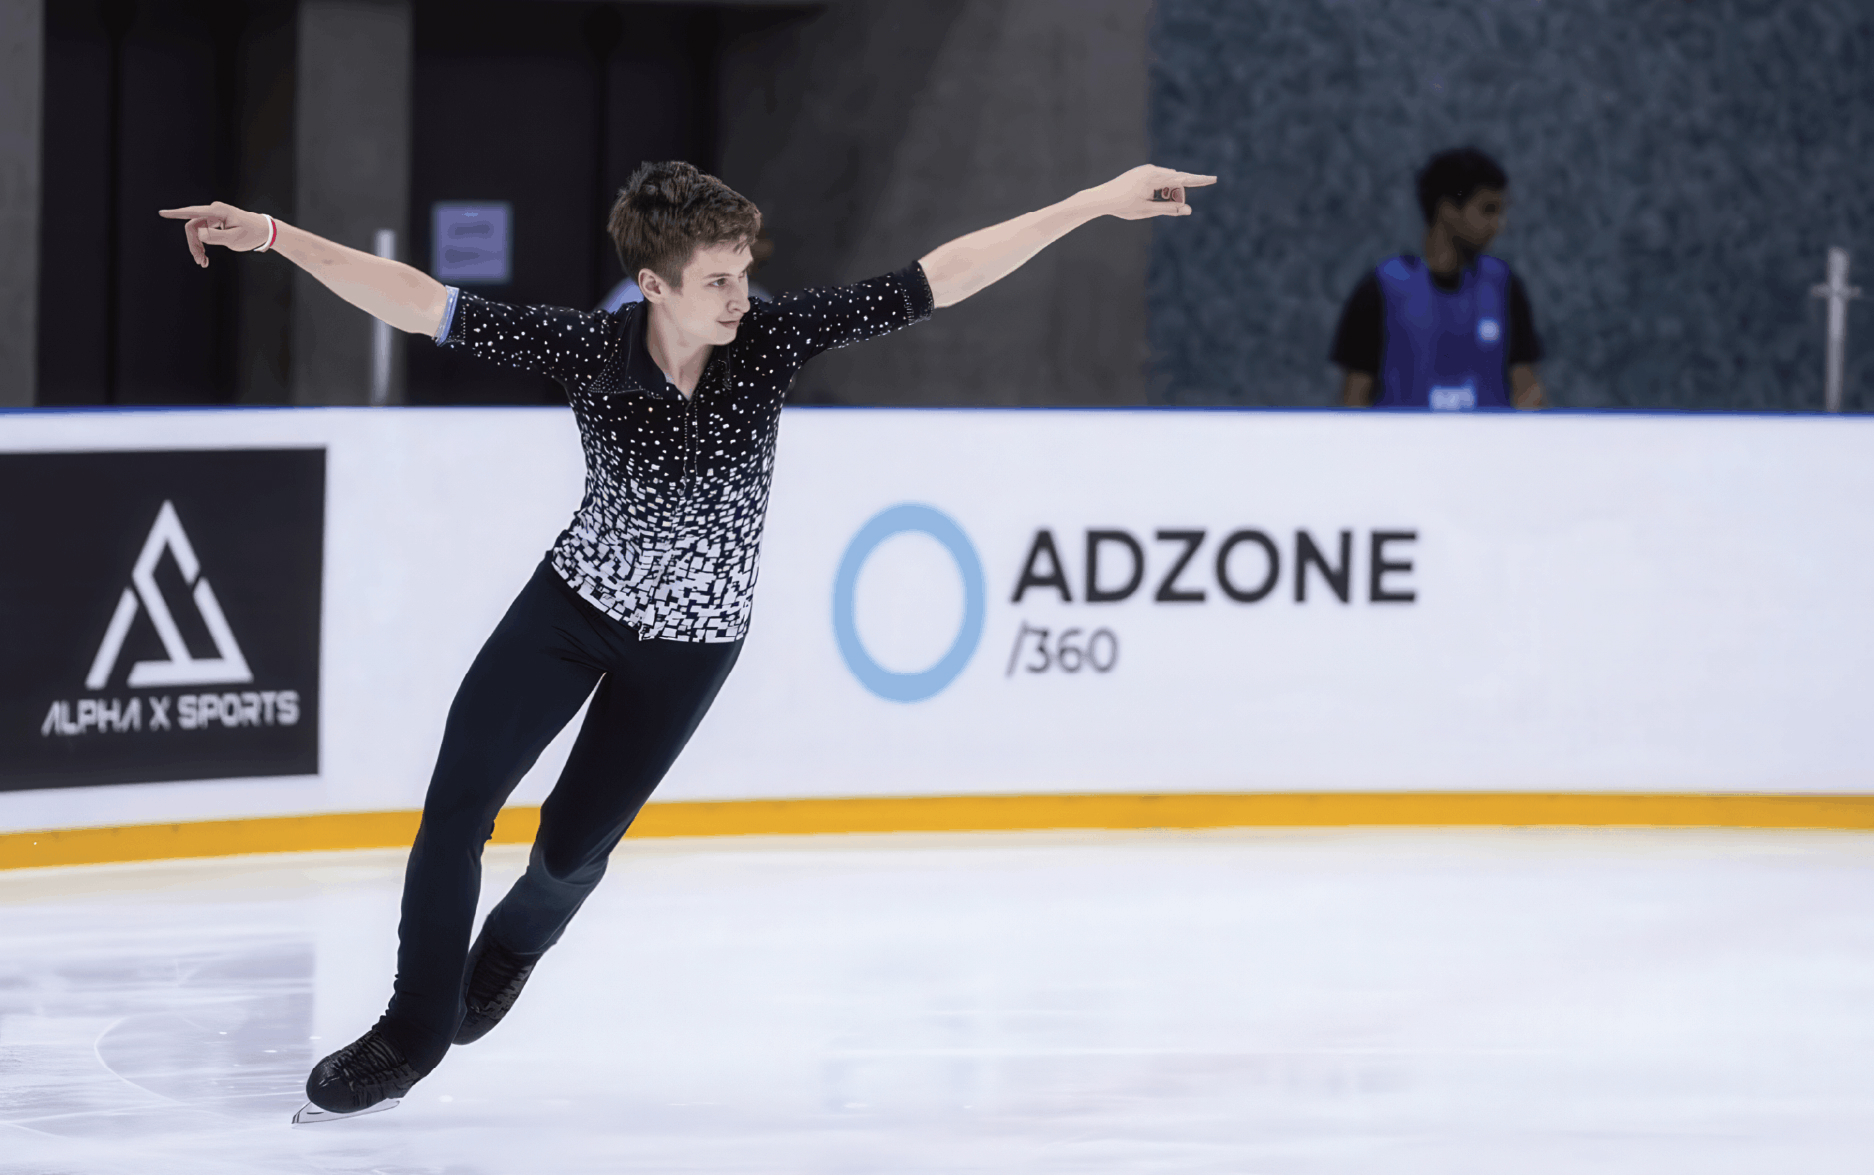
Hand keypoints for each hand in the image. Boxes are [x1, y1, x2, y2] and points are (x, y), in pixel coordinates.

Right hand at [157, 201, 271, 267]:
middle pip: (192, 226)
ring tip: (203, 262)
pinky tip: (205, 257)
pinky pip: (202, 232)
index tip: (162, 213)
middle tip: (201, 262)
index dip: (176, 214)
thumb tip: (199, 234)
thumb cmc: (252, 234)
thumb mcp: (235, 239)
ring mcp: (213, 215)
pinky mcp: (215, 221)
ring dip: (197, 247)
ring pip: (196, 231)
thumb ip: (216, 237)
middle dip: (193, 244)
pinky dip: (202, 244)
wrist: (264, 231)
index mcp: (218, 212)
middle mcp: (214, 210)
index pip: (193, 212)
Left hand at [1081, 165, 1217, 220]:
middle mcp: (1152, 170)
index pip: (1182, 179)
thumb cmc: (1123, 206)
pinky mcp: (1144, 172)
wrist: (1102, 197)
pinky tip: (1148, 198)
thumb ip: (1169, 209)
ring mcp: (1148, 169)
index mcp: (1154, 178)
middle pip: (1176, 183)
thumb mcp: (1147, 211)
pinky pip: (1160, 180)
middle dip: (1178, 196)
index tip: (1214, 179)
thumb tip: (1188, 209)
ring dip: (1168, 195)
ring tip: (1152, 204)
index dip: (1199, 181)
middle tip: (1175, 210)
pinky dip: (1161, 191)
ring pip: (1168, 182)